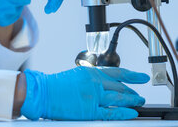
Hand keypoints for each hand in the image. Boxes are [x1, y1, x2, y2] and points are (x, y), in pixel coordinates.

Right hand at [21, 66, 149, 119]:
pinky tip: (131, 113)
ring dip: (132, 101)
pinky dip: (124, 113)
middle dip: (132, 92)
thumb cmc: (55, 85)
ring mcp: (94, 97)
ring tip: (139, 103)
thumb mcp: (75, 76)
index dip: (133, 75)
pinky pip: (112, 112)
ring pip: (120, 99)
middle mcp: (94, 83)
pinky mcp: (91, 111)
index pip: (117, 73)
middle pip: (120, 87)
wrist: (43, 93)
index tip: (142, 77)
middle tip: (139, 96)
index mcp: (90, 72)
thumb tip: (105, 85)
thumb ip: (91, 79)